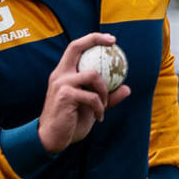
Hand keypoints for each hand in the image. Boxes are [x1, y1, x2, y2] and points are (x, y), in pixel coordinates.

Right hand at [38, 33, 131, 153]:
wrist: (52, 139)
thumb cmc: (70, 122)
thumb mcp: (90, 107)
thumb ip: (106, 97)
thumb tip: (126, 88)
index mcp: (63, 74)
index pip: (75, 48)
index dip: (92, 39)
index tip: (110, 39)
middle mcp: (60, 75)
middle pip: (76, 48)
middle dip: (95, 40)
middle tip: (113, 44)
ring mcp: (61, 84)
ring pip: (93, 75)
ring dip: (104, 90)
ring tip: (105, 104)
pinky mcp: (65, 96)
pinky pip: (92, 97)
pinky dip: (100, 107)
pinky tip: (100, 117)